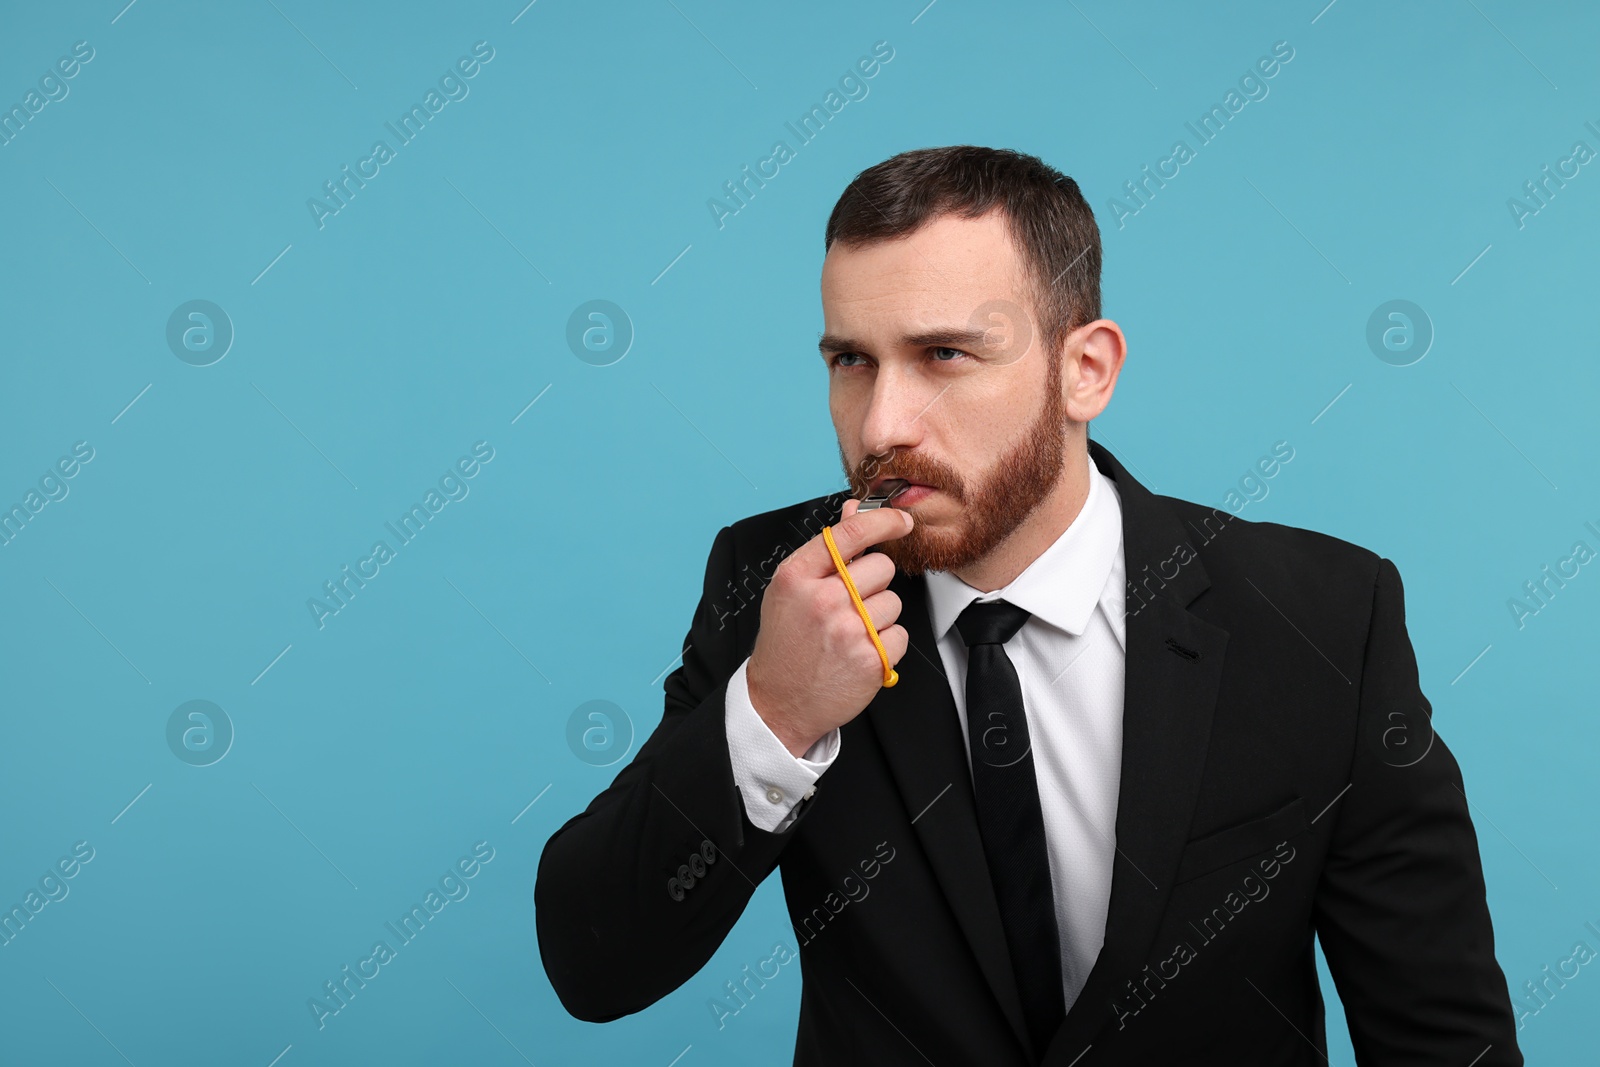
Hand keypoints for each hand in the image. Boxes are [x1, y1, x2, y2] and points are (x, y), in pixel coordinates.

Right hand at [746, 497, 914, 756]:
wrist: (778, 702)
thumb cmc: (786, 642)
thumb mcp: (791, 589)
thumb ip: (825, 550)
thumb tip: (854, 508)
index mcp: (797, 576)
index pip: (851, 533)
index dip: (884, 520)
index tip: (901, 520)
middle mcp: (822, 599)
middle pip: (881, 567)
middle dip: (873, 583)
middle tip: (850, 604)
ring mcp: (847, 630)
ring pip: (893, 602)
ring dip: (879, 617)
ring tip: (849, 633)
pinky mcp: (869, 658)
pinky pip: (899, 634)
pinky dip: (886, 644)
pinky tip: (859, 653)